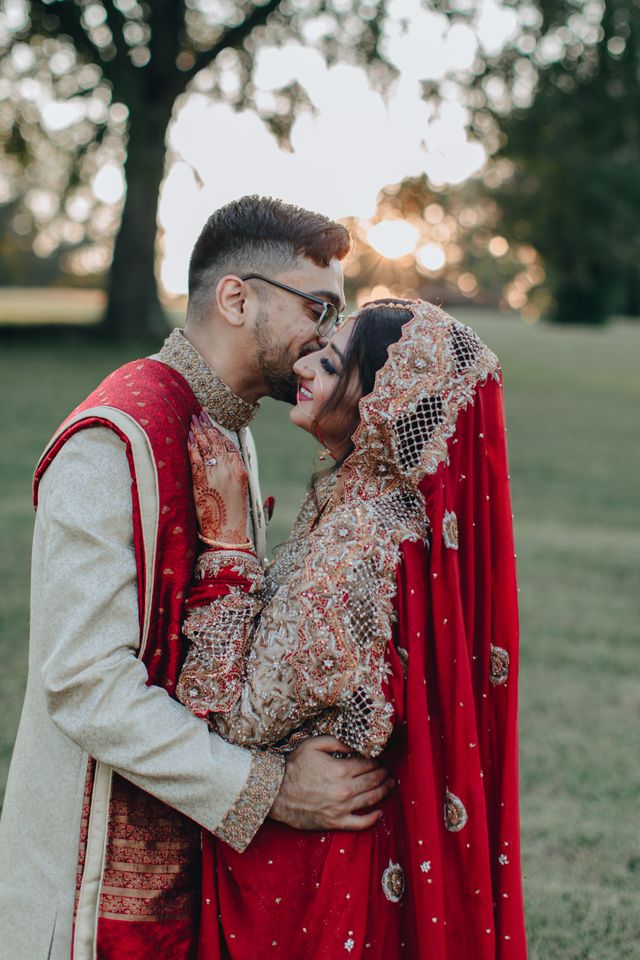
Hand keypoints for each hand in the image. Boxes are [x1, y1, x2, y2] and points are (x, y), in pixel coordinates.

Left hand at [189, 413, 248, 542]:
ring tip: (193, 419)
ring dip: (198, 431)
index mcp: (242, 472)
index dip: (221, 432)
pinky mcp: (201, 480)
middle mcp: (229, 470)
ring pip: (205, 446)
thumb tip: (269, 498)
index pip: (231, 446)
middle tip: (201, 413)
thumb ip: (253, 491)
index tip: (215, 422)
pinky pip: (195, 457)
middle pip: (217, 442)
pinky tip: (188, 436)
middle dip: (208, 426)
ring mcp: (215, 474)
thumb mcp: (249, 500)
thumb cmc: (237, 520)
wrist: (226, 535)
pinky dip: (191, 445)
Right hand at [269, 736, 393, 830]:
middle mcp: (344, 790)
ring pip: (371, 800)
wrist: (275, 792)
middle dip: (384, 775)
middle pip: (373, 782)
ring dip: (384, 792)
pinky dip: (372, 818)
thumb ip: (338, 742)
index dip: (377, 761)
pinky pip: (360, 823)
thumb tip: (357, 746)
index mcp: (340, 770)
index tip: (380, 760)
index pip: (368, 765)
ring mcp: (341, 808)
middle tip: (389, 771)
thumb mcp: (314, 745)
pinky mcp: (335, 822)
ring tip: (390, 785)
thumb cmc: (293, 766)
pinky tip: (379, 812)